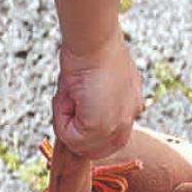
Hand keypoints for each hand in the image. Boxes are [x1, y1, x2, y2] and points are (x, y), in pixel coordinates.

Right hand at [52, 32, 142, 159]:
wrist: (93, 40)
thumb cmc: (92, 51)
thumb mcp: (95, 83)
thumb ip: (92, 104)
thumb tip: (74, 117)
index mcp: (130, 106)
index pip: (109, 139)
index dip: (86, 132)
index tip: (73, 113)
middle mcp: (128, 119)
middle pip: (96, 150)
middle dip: (76, 134)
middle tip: (68, 104)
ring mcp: (117, 126)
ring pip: (81, 146)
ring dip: (67, 125)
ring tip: (69, 95)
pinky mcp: (100, 127)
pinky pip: (70, 138)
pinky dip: (61, 120)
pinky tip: (68, 95)